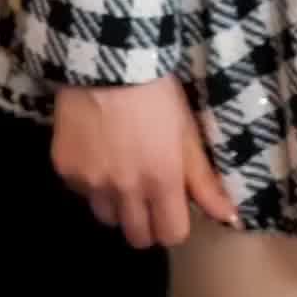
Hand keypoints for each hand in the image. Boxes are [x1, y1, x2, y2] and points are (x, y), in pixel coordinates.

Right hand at [51, 74, 239, 248]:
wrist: (107, 59)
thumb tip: (231, 218)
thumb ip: (205, 180)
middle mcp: (126, 190)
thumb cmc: (157, 91)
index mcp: (162, 180)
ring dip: (116, 202)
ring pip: (106, 216)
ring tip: (120, 168)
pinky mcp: (65, 170)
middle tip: (146, 191)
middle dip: (145, 221)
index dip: (174, 223)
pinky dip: (91, 179)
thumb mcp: (187, 130)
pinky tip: (97, 149)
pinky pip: (81, 191)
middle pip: (136, 237)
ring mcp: (91, 183)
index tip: (172, 205)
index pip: (171, 235)